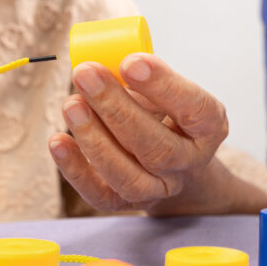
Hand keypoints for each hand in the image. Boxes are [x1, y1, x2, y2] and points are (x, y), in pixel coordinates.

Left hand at [48, 53, 230, 213]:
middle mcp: (188, 162)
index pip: (195, 109)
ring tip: (71, 105)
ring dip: (95, 139)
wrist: (171, 159)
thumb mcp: (162, 88)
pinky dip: (76, 170)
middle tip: (86, 75)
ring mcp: (159, 188)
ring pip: (129, 176)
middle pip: (157, 147)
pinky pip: (101, 195)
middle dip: (116, 109)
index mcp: (208, 127)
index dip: (163, 86)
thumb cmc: (163, 112)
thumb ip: (138, 75)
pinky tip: (58, 142)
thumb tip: (99, 61)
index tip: (130, 62)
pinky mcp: (126, 203)